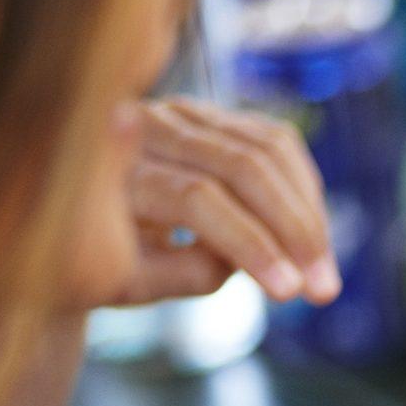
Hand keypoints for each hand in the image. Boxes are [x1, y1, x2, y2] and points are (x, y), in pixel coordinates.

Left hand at [112, 98, 338, 306]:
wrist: (81, 211)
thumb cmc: (103, 257)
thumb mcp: (126, 280)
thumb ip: (183, 272)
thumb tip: (244, 260)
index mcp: (113, 168)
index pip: (198, 198)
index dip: (250, 244)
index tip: (288, 292)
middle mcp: (149, 127)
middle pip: (242, 167)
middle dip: (293, 231)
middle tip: (324, 289)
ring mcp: (186, 113)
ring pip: (269, 151)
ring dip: (309, 215)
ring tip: (324, 272)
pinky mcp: (218, 116)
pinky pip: (278, 144)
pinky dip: (304, 191)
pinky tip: (314, 237)